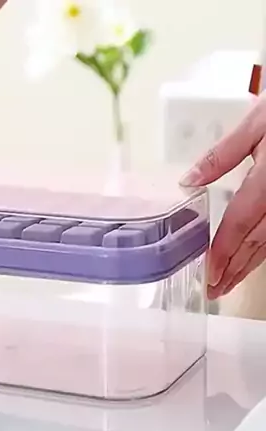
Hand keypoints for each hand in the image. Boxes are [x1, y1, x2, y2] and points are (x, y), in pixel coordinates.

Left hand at [180, 92, 265, 298]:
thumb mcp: (255, 125)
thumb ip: (221, 156)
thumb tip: (188, 181)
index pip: (241, 224)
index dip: (224, 251)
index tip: (208, 273)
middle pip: (257, 243)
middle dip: (233, 270)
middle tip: (214, 290)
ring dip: (248, 267)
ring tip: (227, 284)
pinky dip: (262, 252)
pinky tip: (250, 261)